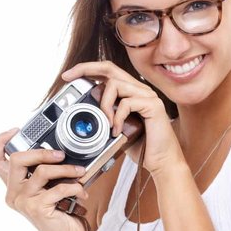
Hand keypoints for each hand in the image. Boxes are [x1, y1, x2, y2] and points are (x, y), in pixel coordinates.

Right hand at [0, 129, 91, 230]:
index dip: (1, 141)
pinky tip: (81, 192)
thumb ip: (45, 172)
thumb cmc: (61, 211)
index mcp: (12, 186)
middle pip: (17, 160)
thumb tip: (57, 149)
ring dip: (66, 169)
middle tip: (61, 154)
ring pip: (42, 172)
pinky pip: (58, 188)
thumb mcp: (49, 187)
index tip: (16, 130)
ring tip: (80, 172)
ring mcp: (23, 202)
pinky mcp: (36, 209)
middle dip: (41, 152)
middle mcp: (13, 193)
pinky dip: (74, 187)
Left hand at [61, 61, 183, 177]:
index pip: (108, 71)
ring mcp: (148, 96)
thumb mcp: (117, 129)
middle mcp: (140, 90)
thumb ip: (106, 116)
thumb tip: (85, 111)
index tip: (68, 76)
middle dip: (86, 69)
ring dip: (103, 105)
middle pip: (110, 68)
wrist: (162, 162)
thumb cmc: (142, 147)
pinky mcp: (153, 105)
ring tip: (106, 125)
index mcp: (131, 92)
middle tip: (69, 78)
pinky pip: (126, 102)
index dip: (88, 69)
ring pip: (115, 84)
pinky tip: (117, 132)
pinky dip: (117, 117)